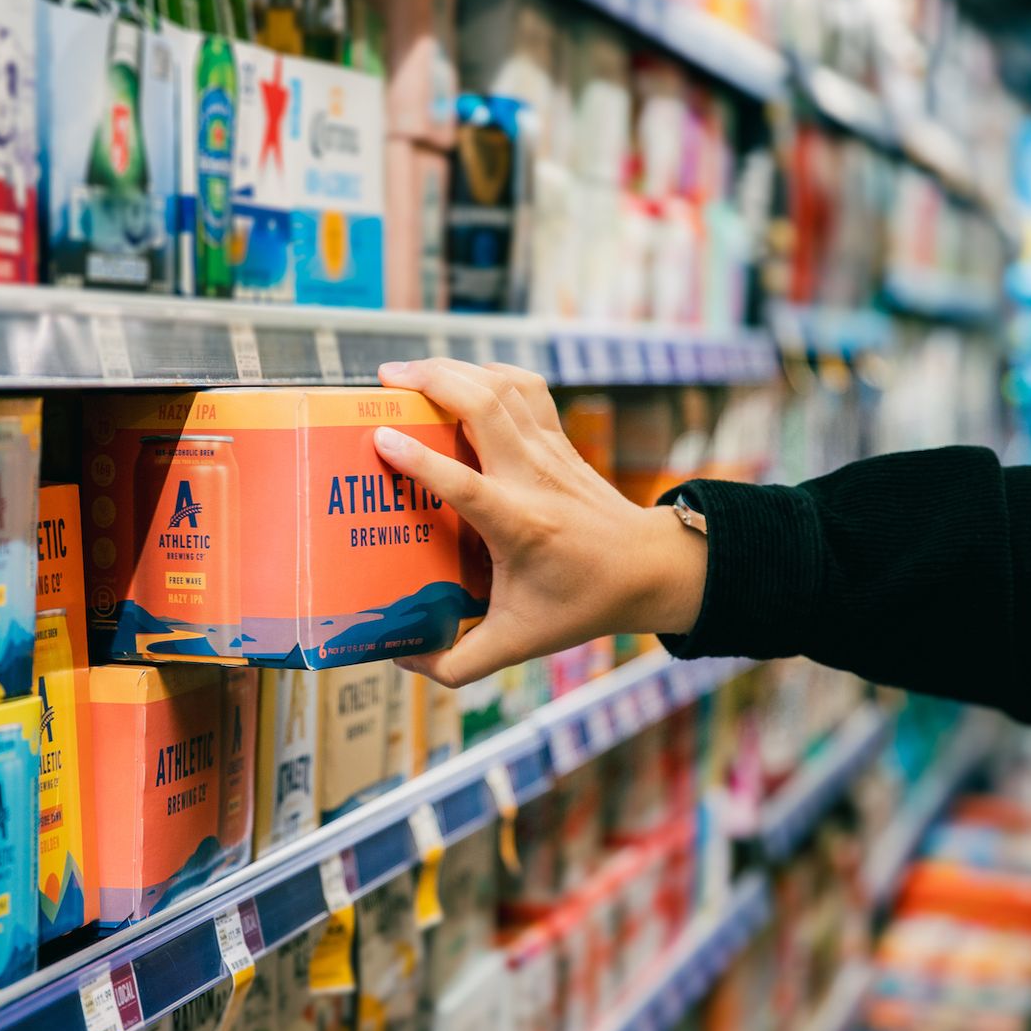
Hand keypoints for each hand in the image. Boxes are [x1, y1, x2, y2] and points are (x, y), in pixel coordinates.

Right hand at [373, 358, 707, 686]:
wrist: (648, 569)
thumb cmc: (581, 604)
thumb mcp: (518, 644)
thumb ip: (457, 663)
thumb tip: (401, 660)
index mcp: (521, 526)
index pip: (466, 484)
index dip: (422, 460)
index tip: (382, 437)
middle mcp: (535, 478)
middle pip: (485, 408)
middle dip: (433, 381)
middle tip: (385, 379)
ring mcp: (550, 451)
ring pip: (504, 387)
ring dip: (455, 368)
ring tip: (409, 371)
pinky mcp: (559, 439)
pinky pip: (525, 388)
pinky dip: (491, 372)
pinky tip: (463, 375)